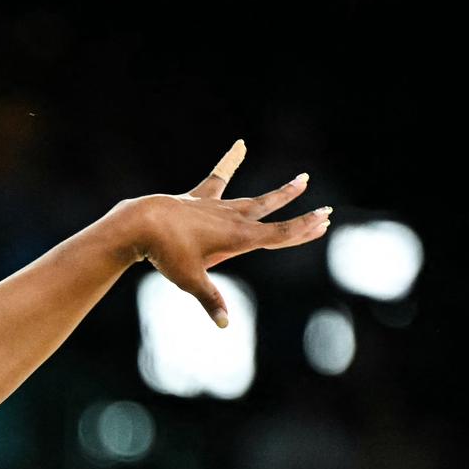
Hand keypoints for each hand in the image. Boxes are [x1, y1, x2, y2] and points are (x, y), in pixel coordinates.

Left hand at [121, 140, 330, 325]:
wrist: (142, 222)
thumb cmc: (166, 253)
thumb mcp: (190, 280)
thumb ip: (211, 300)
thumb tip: (224, 324)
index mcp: (238, 238)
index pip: (278, 234)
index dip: (302, 229)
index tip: (323, 221)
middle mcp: (233, 219)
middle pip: (274, 217)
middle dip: (300, 216)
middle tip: (326, 211)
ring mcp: (218, 206)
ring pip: (255, 199)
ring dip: (279, 193)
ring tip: (301, 180)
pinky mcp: (200, 198)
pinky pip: (219, 177)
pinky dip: (230, 162)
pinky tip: (240, 144)